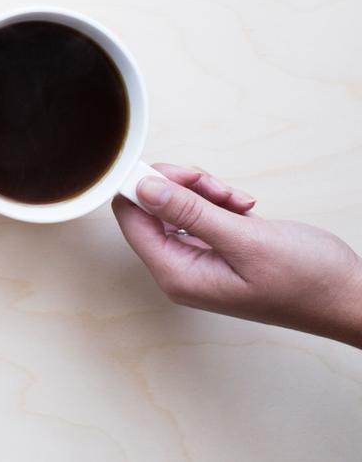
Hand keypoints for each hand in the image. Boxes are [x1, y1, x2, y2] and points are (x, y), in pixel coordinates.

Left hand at [112, 164, 361, 347]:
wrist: (349, 297)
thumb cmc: (306, 281)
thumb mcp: (245, 240)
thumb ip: (189, 213)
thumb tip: (143, 189)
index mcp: (176, 274)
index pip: (131, 219)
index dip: (143, 187)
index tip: (175, 173)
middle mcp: (180, 268)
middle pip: (151, 207)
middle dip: (182, 187)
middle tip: (217, 188)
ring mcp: (199, 258)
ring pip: (178, 205)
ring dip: (205, 192)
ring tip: (240, 202)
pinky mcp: (218, 248)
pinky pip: (201, 212)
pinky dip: (220, 202)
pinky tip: (245, 208)